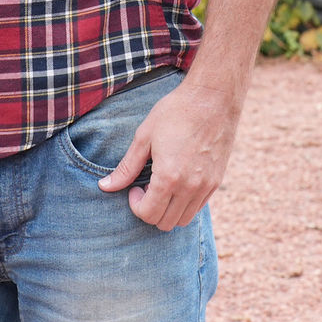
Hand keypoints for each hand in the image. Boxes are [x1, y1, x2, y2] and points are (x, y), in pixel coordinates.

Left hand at [98, 77, 237, 230]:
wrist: (212, 98)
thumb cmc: (174, 113)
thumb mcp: (144, 137)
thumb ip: (126, 167)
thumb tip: (105, 186)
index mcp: (169, 177)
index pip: (149, 214)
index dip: (136, 205)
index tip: (134, 187)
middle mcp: (190, 187)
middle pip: (166, 223)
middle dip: (150, 210)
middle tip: (145, 187)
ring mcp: (207, 186)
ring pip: (183, 219)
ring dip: (167, 210)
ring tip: (160, 185)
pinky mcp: (217, 181)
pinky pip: (198, 207)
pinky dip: (184, 204)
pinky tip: (176, 181)